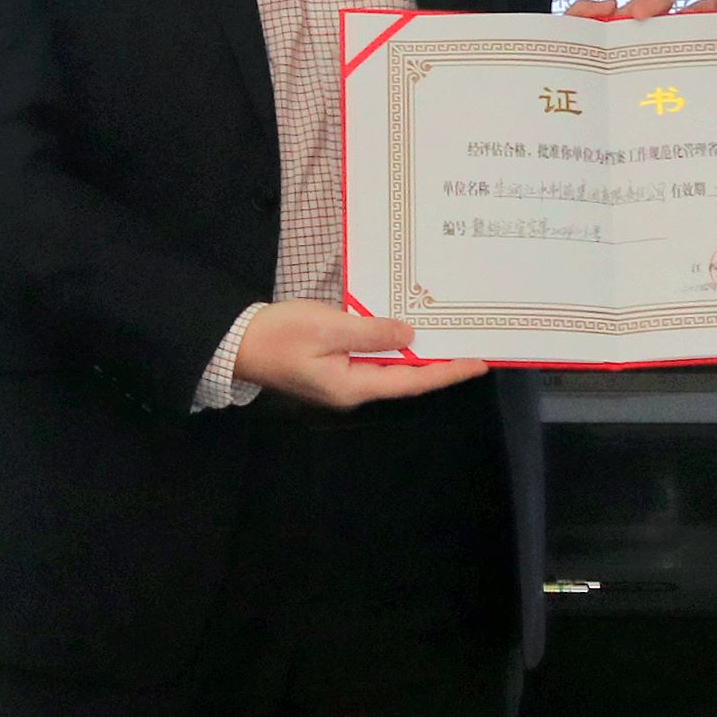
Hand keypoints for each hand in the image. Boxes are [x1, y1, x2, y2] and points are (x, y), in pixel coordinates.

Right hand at [231, 299, 487, 409]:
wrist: (236, 342)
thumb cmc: (279, 335)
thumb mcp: (328, 326)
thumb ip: (371, 333)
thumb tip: (410, 335)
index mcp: (353, 385)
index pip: (412, 381)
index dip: (448, 372)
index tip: (479, 362)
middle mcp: (353, 390)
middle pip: (405, 378)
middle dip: (439, 363)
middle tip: (473, 345)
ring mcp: (342, 381)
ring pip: (390, 369)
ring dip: (418, 355)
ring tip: (448, 337)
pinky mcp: (333, 369)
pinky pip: (373, 360)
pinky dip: (394, 348)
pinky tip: (407, 333)